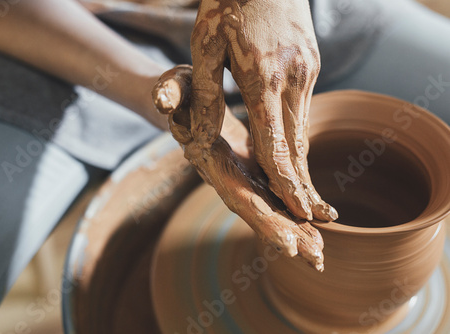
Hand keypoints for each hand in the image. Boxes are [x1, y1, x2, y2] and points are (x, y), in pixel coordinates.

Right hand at [153, 65, 324, 270]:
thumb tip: (163, 100)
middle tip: (316, 259)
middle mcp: (226, 174)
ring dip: (294, 229)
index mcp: (211, 160)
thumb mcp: (174, 85)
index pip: (236, 194)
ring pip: (270, 205)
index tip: (286, 244)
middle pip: (258, 210)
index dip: (261, 219)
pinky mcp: (253, 167)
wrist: (188, 98)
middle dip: (286, 235)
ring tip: (319, 254)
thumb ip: (169, 92)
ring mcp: (241, 173)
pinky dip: (297, 206)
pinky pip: (276, 191)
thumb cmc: (180, 91)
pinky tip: (319, 218)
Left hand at [188, 0, 337, 220]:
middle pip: (297, 144)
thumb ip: (204, 91)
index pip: (276, 143)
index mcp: (262, 77)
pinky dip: (297, 135)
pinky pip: (303, 109)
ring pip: (302, 128)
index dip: (286, 181)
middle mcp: (292, 78)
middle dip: (302, 183)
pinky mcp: (310, 64)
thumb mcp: (205, 43)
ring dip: (302, 163)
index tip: (298, 211)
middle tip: (311, 216)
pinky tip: (296, 152)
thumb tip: (201, 132)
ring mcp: (306, 70)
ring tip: (306, 195)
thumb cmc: (227, 1)